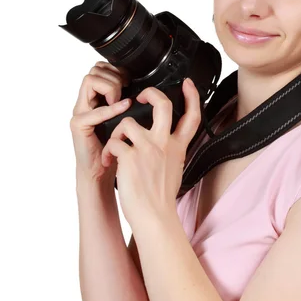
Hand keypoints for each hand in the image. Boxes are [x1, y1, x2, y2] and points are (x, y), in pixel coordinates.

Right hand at [70, 61, 131, 185]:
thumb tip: (149, 90)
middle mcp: (86, 102)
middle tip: (126, 89)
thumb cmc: (116, 149)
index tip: (131, 80)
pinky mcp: (79, 125)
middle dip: (114, 75)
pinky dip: (110, 108)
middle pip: (95, 70)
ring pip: (90, 80)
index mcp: (97, 99)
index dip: (117, 70)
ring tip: (122, 100)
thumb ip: (130, 104)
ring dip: (111, 86)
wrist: (102, 173)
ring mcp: (81, 112)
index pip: (101, 68)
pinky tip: (123, 107)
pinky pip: (93, 110)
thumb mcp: (126, 121)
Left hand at [101, 78, 200, 227]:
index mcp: (177, 146)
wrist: (153, 217)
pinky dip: (108, 151)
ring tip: (114, 149)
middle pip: (163, 104)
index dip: (192, 96)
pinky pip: (114, 142)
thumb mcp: (175, 169)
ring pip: (129, 122)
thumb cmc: (160, 198)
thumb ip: (171, 151)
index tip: (187, 84)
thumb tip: (168, 141)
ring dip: (117, 132)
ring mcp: (147, 148)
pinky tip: (109, 162)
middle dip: (150, 93)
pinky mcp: (130, 156)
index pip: (192, 116)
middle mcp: (164, 144)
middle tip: (140, 95)